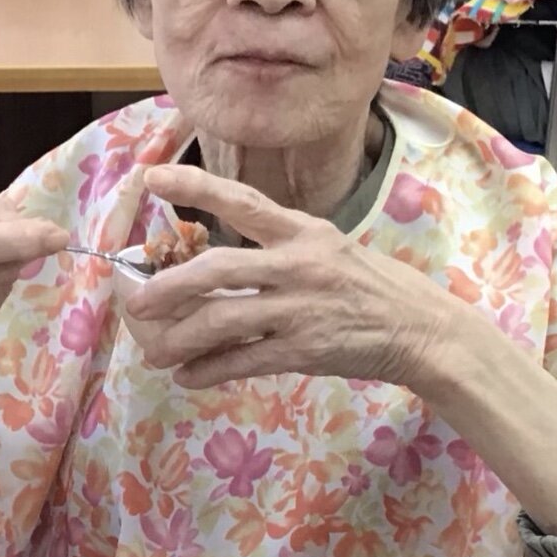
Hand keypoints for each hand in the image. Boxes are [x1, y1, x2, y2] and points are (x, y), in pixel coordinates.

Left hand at [125, 165, 457, 387]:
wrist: (419, 330)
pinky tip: (188, 376)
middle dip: (169, 286)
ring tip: (155, 352)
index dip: (195, 187)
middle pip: (218, 268)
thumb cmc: (370, 288)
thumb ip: (278, 252)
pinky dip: (209, 370)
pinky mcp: (305, 350)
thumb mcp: (330, 251)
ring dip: (181, 339)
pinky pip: (243, 360)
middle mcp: (299, 264)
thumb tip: (210, 267)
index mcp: (304, 231)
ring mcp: (301, 308)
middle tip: (136, 301)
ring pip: (223, 319)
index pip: (243, 201)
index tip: (151, 179)